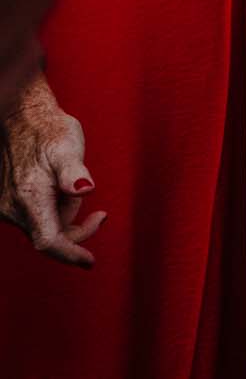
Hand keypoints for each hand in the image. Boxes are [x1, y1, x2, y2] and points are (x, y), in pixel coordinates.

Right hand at [2, 84, 100, 266]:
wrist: (23, 119)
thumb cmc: (49, 132)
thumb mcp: (68, 148)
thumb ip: (74, 172)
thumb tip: (84, 189)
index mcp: (28, 198)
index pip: (48, 241)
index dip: (71, 253)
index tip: (90, 262)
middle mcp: (13, 208)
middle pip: (49, 237)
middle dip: (76, 229)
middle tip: (102, 215)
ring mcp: (8, 207)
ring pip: (44, 227)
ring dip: (66, 215)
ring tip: (75, 185)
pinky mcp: (10, 203)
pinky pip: (37, 218)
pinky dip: (56, 211)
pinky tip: (64, 190)